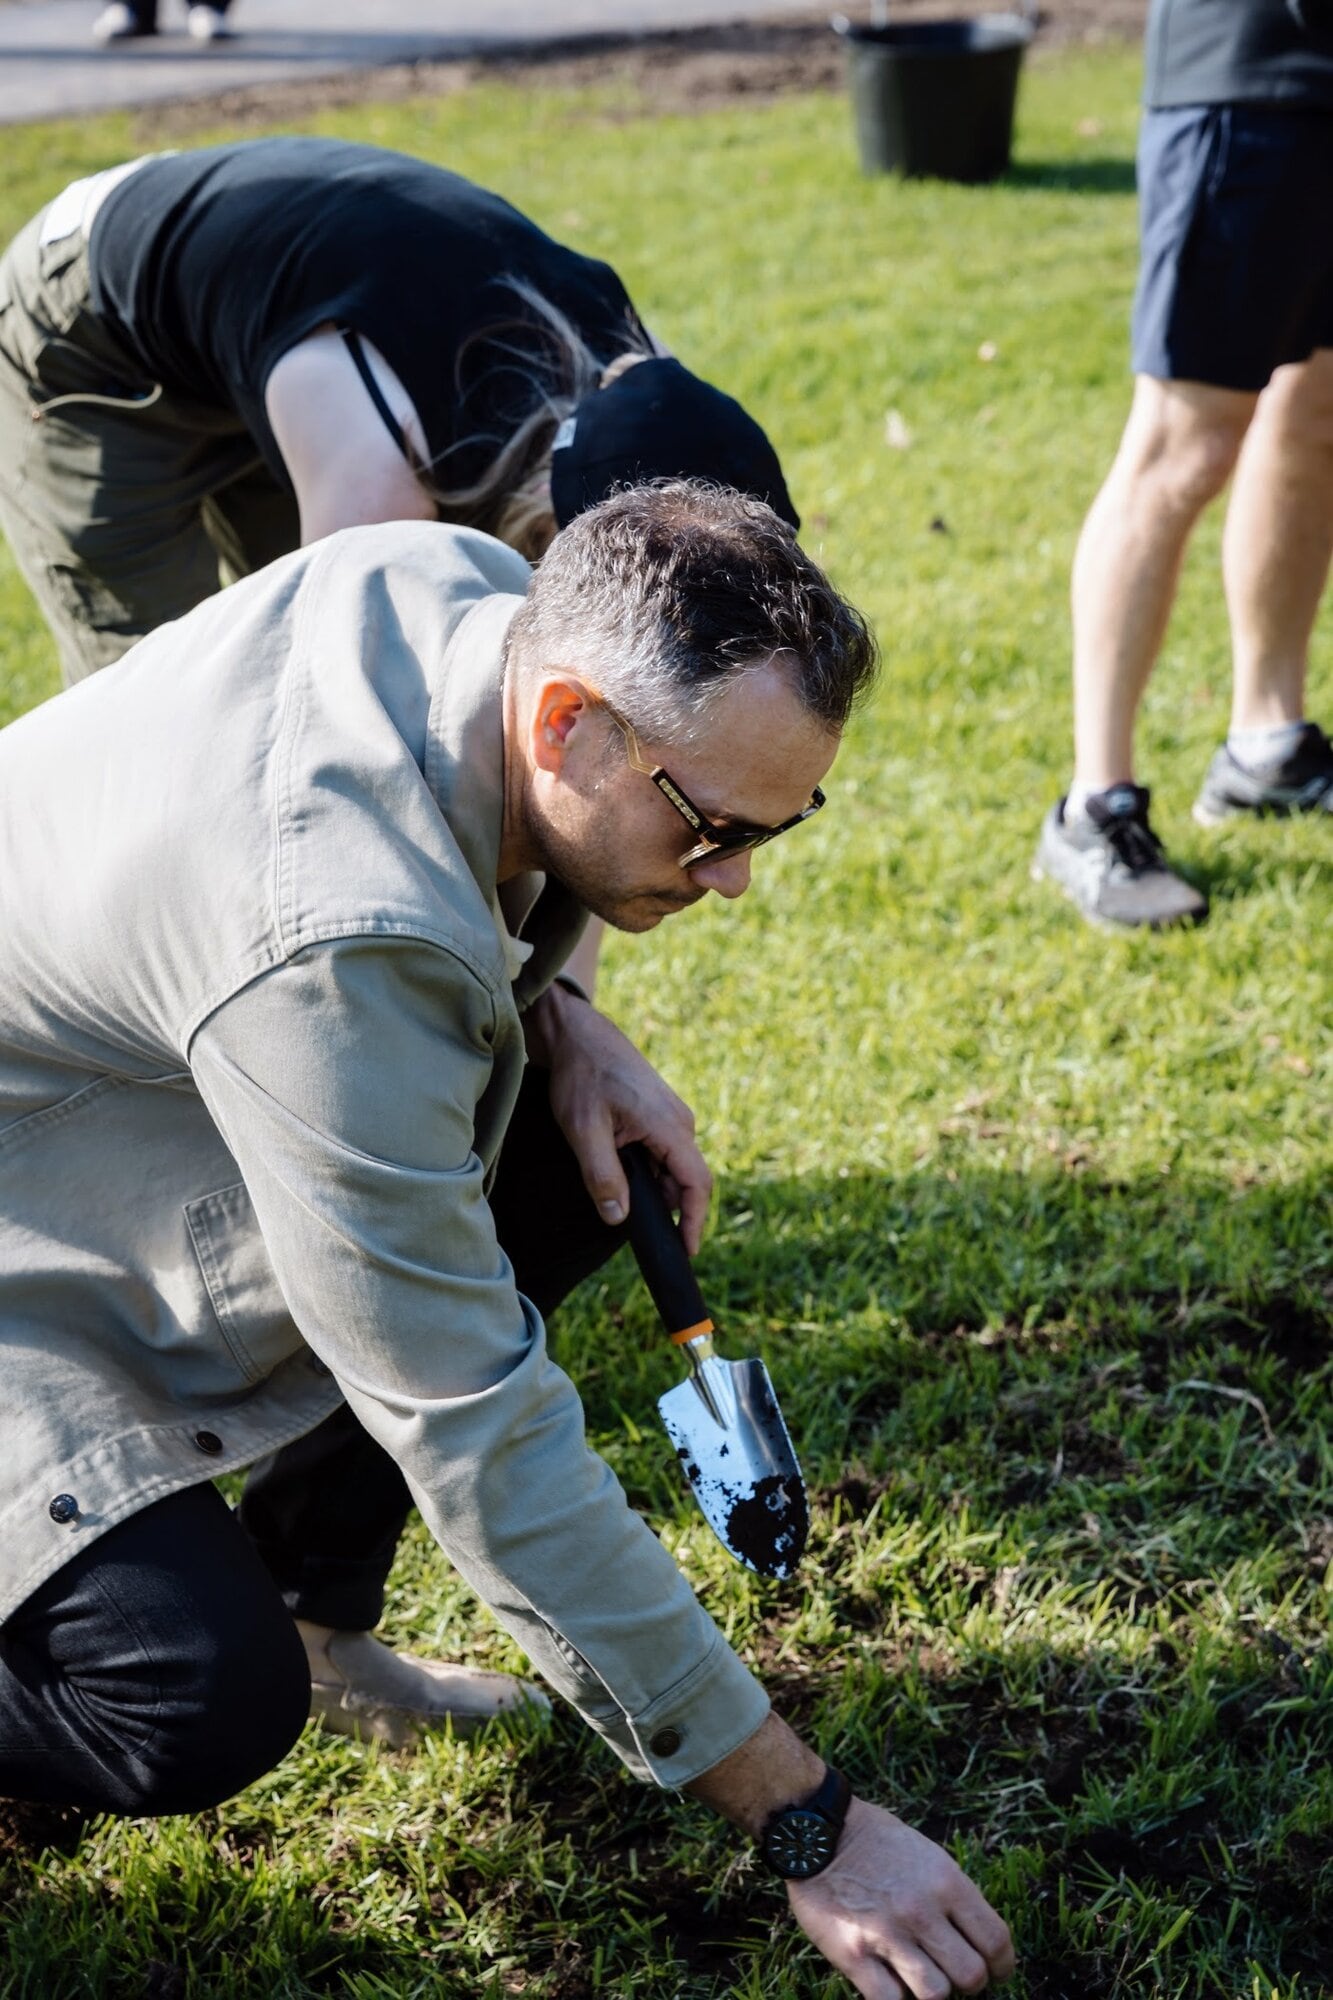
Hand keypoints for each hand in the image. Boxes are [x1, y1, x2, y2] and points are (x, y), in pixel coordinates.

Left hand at [526, 985, 710, 1250]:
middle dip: (663, 1207)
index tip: (685, 1252)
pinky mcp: (660, 1116)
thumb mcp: (583, 1130)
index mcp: (669, 1126)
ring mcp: (672, 1118)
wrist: (577, 1034)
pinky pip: (662, 1154)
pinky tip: (615, 1164)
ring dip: (649, 1186)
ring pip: (671, 1169)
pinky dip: (644, 1170)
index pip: (697, 1185)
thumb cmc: (581, 1076)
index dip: (694, 1222)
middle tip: (626, 1218)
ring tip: (610, 1180)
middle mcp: (680, 1123)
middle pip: (684, 1181)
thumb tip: (618, 1219)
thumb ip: (602, 1176)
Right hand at [788, 1799, 1014, 1998]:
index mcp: (946, 1881)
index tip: (997, 1972)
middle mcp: (921, 1909)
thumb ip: (954, 1896)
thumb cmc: (876, 1843)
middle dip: (969, 1984)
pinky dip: (896, 1999)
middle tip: (956, 1977)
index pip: (996, 1940)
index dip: (1002, 1966)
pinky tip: (891, 1983)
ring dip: (932, 1992)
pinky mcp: (854, 1953)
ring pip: (936, 1995)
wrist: (818, 1832)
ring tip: (922, 1980)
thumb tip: (979, 1940)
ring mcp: (887, 1933)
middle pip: (972, 1975)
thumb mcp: (928, 1855)